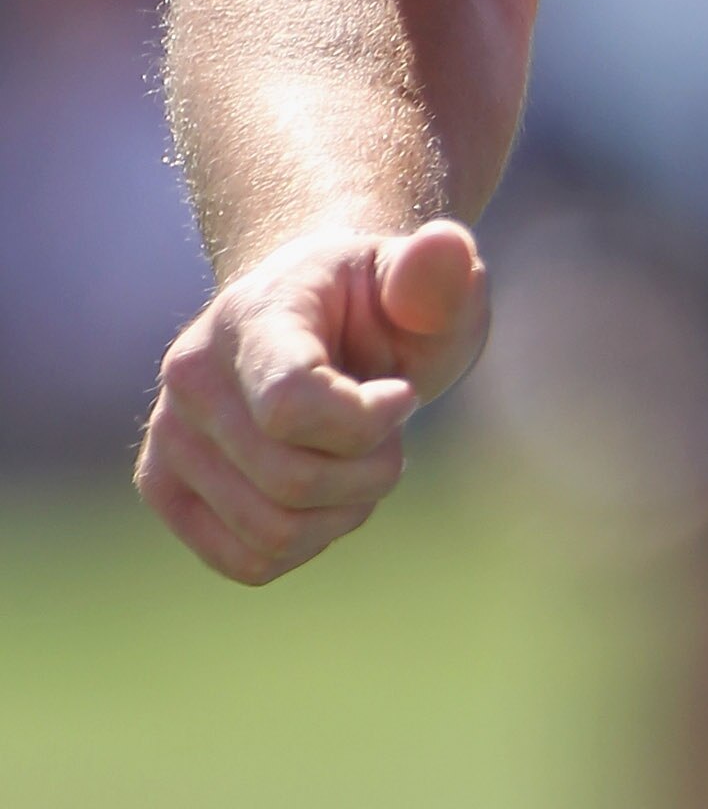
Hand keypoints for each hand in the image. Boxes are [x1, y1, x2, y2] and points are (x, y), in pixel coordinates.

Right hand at [136, 219, 489, 586]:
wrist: (319, 318)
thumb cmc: (382, 305)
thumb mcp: (425, 283)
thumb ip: (438, 273)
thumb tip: (444, 247)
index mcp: (252, 314)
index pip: (290, 406)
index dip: (368, 424)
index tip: (405, 394)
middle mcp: (190, 374)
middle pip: (292, 481)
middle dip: (372, 472)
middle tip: (391, 433)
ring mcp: (168, 434)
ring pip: (273, 532)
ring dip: (345, 511)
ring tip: (358, 459)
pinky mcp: (163, 487)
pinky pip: (247, 561)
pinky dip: (306, 544)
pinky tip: (325, 495)